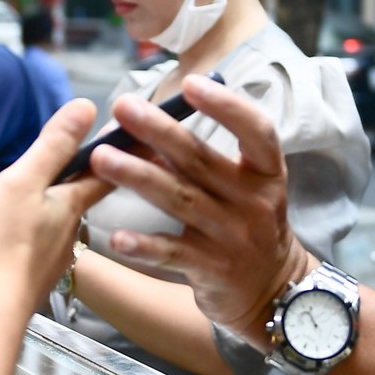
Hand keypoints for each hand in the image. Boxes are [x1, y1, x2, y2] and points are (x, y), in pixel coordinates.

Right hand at [0, 100, 107, 310]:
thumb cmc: (1, 245)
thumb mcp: (23, 183)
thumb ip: (52, 146)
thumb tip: (87, 107)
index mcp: (71, 205)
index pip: (106, 171)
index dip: (126, 151)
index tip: (147, 135)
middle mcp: (68, 233)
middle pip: (79, 198)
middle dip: (83, 178)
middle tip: (92, 159)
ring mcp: (49, 260)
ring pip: (54, 222)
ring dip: (50, 206)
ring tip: (37, 193)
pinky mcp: (27, 279)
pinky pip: (33, 245)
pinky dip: (28, 231)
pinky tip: (14, 232)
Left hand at [91, 74, 315, 339]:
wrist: (274, 291)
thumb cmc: (247, 224)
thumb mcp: (245, 187)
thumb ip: (204, 158)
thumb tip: (145, 124)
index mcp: (266, 173)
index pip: (256, 131)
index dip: (226, 106)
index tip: (190, 83)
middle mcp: (253, 202)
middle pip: (201, 160)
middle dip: (158, 131)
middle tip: (122, 107)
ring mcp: (233, 237)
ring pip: (180, 200)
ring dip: (137, 177)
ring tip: (100, 157)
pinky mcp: (212, 269)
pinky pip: (172, 253)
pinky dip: (144, 245)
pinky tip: (114, 236)